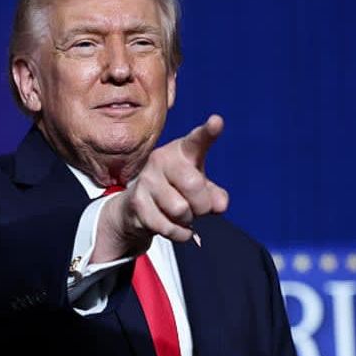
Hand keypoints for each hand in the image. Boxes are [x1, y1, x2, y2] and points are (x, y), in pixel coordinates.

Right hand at [93, 115, 229, 261]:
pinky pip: (169, 227)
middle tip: (199, 209)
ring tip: (182, 215)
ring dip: (188, 220)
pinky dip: (179, 233)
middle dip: (203, 205)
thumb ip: (215, 195)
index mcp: (182, 151)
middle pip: (193, 184)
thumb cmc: (175, 191)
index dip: (208, 132)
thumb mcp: (200, 190)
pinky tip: (175, 227)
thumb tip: (220, 204)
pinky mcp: (137, 202)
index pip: (197, 140)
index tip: (217, 122)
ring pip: (180, 209)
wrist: (136, 208)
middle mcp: (161, 160)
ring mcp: (146, 180)